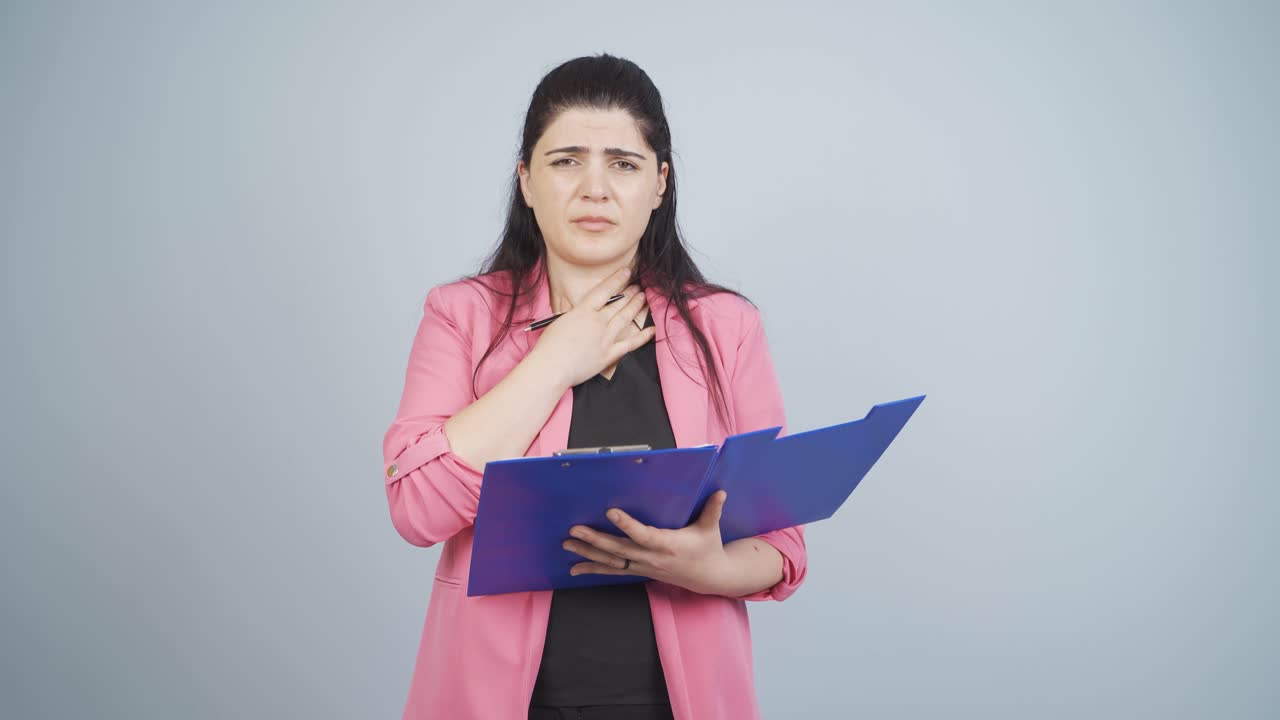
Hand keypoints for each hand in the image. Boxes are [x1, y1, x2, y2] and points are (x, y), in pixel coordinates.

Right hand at [529, 266, 654, 388]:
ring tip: (643, 298)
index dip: (617, 279)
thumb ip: (571, 313)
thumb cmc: (549, 346)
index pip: (605, 290)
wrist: (552, 367)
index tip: (627, 271)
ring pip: (626, 318)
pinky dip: (643, 337)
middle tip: (638, 287)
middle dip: (630, 293)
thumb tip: (576, 308)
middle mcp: (598, 322)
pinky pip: (631, 344)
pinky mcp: (609, 354)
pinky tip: (652, 330)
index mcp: (583, 311)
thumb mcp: (558, 321)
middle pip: (619, 303)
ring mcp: (606, 338)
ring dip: (636, 306)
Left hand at [561, 490, 733, 595]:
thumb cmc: (708, 549)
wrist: (708, 577)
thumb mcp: (711, 529)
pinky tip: (575, 568)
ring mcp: (643, 566)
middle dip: (595, 540)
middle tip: (575, 530)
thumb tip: (720, 491)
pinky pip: (613, 571)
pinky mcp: (638, 571)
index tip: (611, 512)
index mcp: (668, 544)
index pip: (643, 534)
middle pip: (619, 549)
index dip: (627, 525)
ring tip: (568, 544)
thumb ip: (712, 510)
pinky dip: (593, 569)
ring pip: (611, 561)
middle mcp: (652, 557)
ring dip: (588, 554)